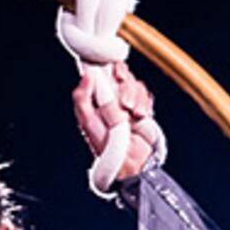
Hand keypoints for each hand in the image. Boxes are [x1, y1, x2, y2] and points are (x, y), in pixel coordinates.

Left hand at [73, 63, 164, 185]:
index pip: (103, 70)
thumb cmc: (104, 145)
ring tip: (132, 116)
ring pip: (137, 85)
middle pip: (123, 75)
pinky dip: (145, 105)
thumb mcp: (87, 121)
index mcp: (96, 95)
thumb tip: (87, 74)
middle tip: (125, 104)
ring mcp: (128, 101)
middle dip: (127, 88)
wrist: (129, 161)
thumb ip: (82, 97)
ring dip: (137, 100)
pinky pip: (147, 96)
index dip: (111, 67)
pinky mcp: (142, 108)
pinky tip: (140, 117)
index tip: (116, 75)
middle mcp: (112, 95)